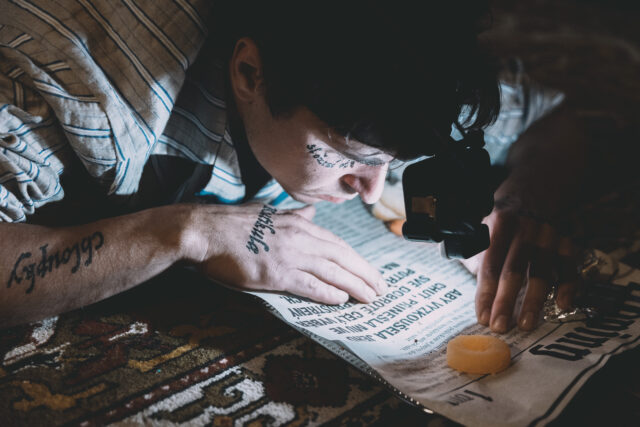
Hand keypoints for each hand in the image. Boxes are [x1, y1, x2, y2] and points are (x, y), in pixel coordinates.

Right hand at [184, 203, 385, 303]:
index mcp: (298, 224)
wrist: (204, 231)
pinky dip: (328, 293)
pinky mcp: (276, 274)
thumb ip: (292, 215)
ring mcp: (289, 255)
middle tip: (382, 287)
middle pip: (342, 257)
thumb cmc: (231, 224)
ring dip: (355, 286)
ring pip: (332, 272)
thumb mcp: (267, 214)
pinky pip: (309, 285)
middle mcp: (299, 238)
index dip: (356, 259)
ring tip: (371, 298)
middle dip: (365, 273)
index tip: (369, 270)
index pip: (336, 244)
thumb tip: (310, 212)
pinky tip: (342, 300)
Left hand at [461, 207, 579, 332]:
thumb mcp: (481, 228)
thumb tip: (460, 277)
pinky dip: (567, 286)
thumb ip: (472, 254)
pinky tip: (562, 305)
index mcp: (499, 224)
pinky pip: (569, 267)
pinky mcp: (567, 243)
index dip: (486, 293)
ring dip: (533, 300)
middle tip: (500, 326)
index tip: (482, 317)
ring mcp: (548, 236)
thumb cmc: (500, 224)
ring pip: (542, 272)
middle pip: (514, 270)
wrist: (532, 196)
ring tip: (526, 323)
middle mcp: (524, 229)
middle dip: (505, 301)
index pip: (490, 264)